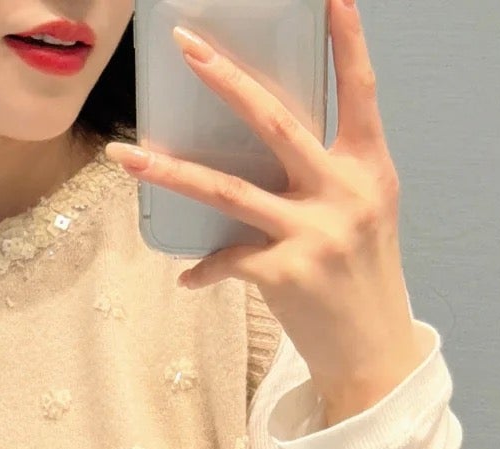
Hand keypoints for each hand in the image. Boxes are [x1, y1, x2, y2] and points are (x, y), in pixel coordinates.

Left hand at [104, 0, 427, 424]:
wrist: (373, 354)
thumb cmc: (361, 278)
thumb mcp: (363, 212)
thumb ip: (328, 171)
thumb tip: (270, 139)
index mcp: (369, 168)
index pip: (360, 92)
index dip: (348, 42)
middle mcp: (344, 193)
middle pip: (276, 122)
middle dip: (225, 81)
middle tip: (185, 47)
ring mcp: (314, 233)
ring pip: (229, 190)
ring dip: (171, 171)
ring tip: (126, 155)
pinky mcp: (285, 274)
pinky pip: (226, 260)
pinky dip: (204, 269)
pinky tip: (190, 278)